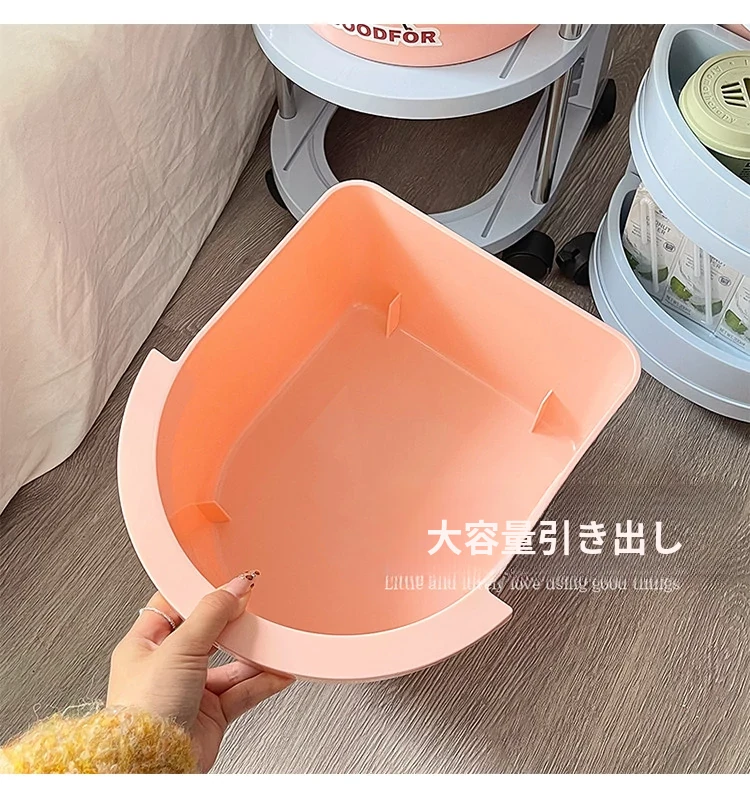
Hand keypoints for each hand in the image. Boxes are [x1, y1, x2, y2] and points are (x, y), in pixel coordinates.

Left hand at [107, 574, 292, 771]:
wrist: (152, 763)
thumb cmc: (142, 711)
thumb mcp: (179, 646)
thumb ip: (211, 612)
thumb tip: (235, 585)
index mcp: (144, 644)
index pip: (175, 606)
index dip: (201, 592)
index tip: (227, 582)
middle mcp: (166, 667)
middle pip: (208, 634)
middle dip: (233, 625)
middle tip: (255, 610)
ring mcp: (189, 691)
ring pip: (230, 664)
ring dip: (253, 654)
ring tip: (274, 642)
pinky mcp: (210, 714)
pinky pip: (242, 691)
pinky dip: (262, 681)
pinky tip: (278, 671)